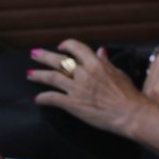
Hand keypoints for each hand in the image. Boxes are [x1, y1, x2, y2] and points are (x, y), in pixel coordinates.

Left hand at [28, 40, 152, 136]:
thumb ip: (106, 62)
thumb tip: (100, 51)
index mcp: (96, 63)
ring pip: (52, 77)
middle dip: (44, 56)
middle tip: (34, 53)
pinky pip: (53, 98)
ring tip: (29, 74)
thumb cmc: (128, 94)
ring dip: (38, 75)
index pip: (76, 47)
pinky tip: (37, 99)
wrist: (129, 113)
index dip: (66, 45)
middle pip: (59, 61)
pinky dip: (43, 98)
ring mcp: (77, 88)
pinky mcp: (73, 104)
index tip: (60, 47)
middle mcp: (84, 73)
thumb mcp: (118, 73)